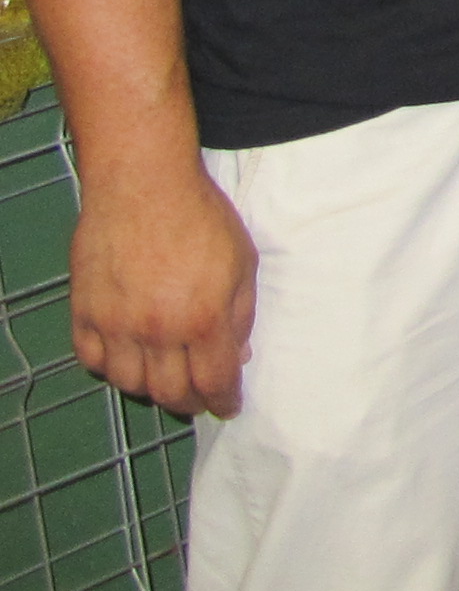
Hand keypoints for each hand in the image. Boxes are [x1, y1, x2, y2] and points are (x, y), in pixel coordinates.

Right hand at [71, 165, 257, 416]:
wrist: (143, 184)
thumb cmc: (202, 216)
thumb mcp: (242, 262)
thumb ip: (240, 315)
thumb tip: (237, 355)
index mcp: (201, 320)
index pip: (213, 382)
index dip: (223, 401)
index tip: (228, 406)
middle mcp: (156, 331)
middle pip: (170, 392)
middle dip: (190, 402)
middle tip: (199, 399)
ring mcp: (115, 324)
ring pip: (129, 383)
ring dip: (150, 388)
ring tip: (166, 381)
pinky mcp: (84, 311)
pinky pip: (92, 359)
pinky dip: (110, 368)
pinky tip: (127, 360)